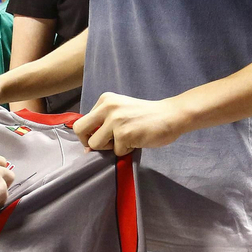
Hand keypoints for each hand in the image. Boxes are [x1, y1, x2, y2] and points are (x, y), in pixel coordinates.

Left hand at [73, 93, 189, 155]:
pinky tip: (138, 140)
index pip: (83, 121)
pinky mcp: (124, 134)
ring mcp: (115, 120)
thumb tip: (87, 147)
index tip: (104, 136)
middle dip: (88, 141)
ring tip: (127, 139)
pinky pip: (116, 151)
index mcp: (105, 99)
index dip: (91, 133)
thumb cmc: (146, 116)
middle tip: (104, 144)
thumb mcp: (120, 111)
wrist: (171, 115)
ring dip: (110, 147)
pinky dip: (127, 150)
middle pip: (80, 130)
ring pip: (96, 144)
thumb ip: (103, 123)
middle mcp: (107, 107)